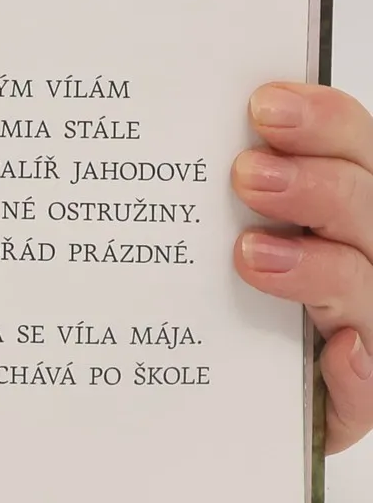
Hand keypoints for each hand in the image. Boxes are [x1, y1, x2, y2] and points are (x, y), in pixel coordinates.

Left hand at [233, 83, 372, 452]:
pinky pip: (368, 383)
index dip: (322, 119)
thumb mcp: (203, 230)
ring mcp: (361, 325)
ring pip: (368, 286)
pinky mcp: (353, 397)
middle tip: (247, 174)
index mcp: (327, 205)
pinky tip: (334, 351)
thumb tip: (152, 134)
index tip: (263, 105)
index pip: (348, 145)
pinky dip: (355, 367)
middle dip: (315, 183)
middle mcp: (356, 255)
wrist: (223, 396)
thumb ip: (197, 189)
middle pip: (365, 205)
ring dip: (320, 267)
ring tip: (252, 255)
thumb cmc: (216, 300)